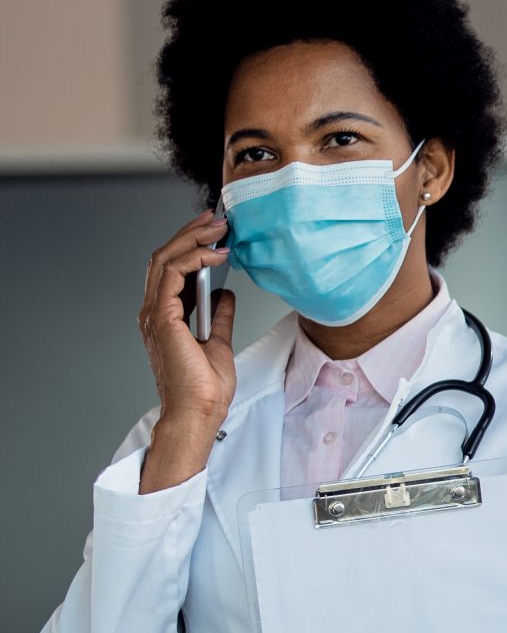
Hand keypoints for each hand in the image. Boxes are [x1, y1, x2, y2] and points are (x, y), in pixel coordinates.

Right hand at [139, 210, 237, 493]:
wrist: (199, 413)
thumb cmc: (204, 388)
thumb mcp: (218, 342)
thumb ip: (218, 316)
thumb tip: (224, 293)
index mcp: (165, 316)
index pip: (171, 268)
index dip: (191, 244)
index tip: (217, 229)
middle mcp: (154, 312)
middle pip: (165, 257)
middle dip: (191, 233)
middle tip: (218, 219)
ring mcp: (155, 315)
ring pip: (165, 261)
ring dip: (193, 239)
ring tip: (221, 228)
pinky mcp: (163, 319)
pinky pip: (172, 277)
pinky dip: (194, 259)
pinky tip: (216, 254)